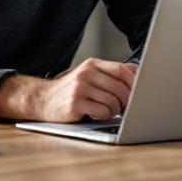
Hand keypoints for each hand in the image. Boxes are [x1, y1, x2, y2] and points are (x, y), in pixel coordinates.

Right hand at [0, 59, 137, 122]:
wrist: (42, 99)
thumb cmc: (71, 89)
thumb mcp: (89, 75)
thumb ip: (110, 73)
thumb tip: (138, 73)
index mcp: (92, 64)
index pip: (123, 70)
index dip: (135, 83)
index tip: (139, 93)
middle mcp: (86, 73)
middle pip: (121, 88)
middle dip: (126, 101)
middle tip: (122, 107)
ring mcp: (80, 88)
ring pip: (114, 102)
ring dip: (114, 110)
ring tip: (106, 110)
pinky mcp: (76, 104)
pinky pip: (103, 112)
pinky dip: (104, 116)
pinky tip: (96, 114)